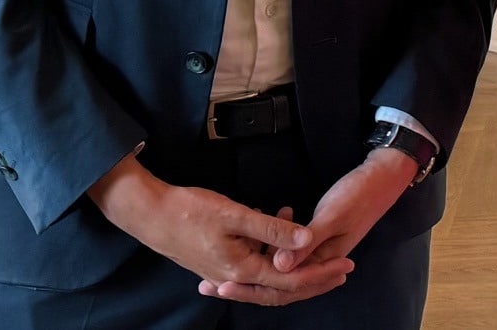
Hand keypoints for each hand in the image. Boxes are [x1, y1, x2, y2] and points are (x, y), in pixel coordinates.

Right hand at [88, 155, 353, 305]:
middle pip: (283, 285)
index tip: (347, 265)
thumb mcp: (236, 215)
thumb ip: (272, 229)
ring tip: (312, 238)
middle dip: (315, 277)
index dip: (321, 274)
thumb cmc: (190, 211)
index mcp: (241, 270)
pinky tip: (278, 221)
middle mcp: (233, 277)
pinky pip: (253, 261)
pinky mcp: (218, 260)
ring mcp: (224, 271)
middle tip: (344, 267)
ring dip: (291, 259)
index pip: (291, 281)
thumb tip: (306, 239)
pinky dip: (270, 248)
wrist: (149, 214)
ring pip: (268, 272)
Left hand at [204, 146, 418, 302]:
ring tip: (228, 264)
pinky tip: (258, 232)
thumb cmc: (360, 194)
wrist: (383, 175)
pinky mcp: (316, 236)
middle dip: (246, 286)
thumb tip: (276, 266)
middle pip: (279, 284)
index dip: (251, 289)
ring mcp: (319, 249)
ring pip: (281, 267)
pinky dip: (270, 247)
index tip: (222, 286)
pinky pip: (288, 251)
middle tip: (213, 286)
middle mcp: (320, 260)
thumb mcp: (332, 216)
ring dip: (256, 266)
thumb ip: (304, 241)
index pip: (284, 287)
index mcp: (324, 260)